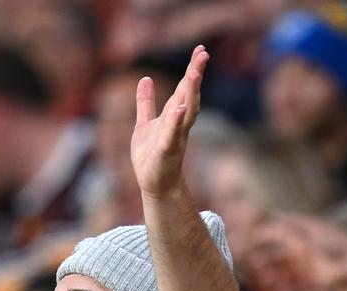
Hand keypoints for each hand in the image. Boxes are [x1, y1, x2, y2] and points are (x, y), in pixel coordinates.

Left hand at [130, 44, 209, 197]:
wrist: (154, 184)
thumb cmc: (150, 156)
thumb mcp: (144, 124)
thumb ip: (146, 103)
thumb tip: (145, 79)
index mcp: (173, 115)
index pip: (184, 88)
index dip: (192, 69)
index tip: (200, 50)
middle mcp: (179, 123)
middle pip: (189, 95)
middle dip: (195, 75)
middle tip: (203, 53)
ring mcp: (175, 137)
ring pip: (186, 112)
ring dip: (190, 93)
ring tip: (193, 74)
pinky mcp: (166, 151)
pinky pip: (173, 134)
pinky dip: (176, 121)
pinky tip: (179, 108)